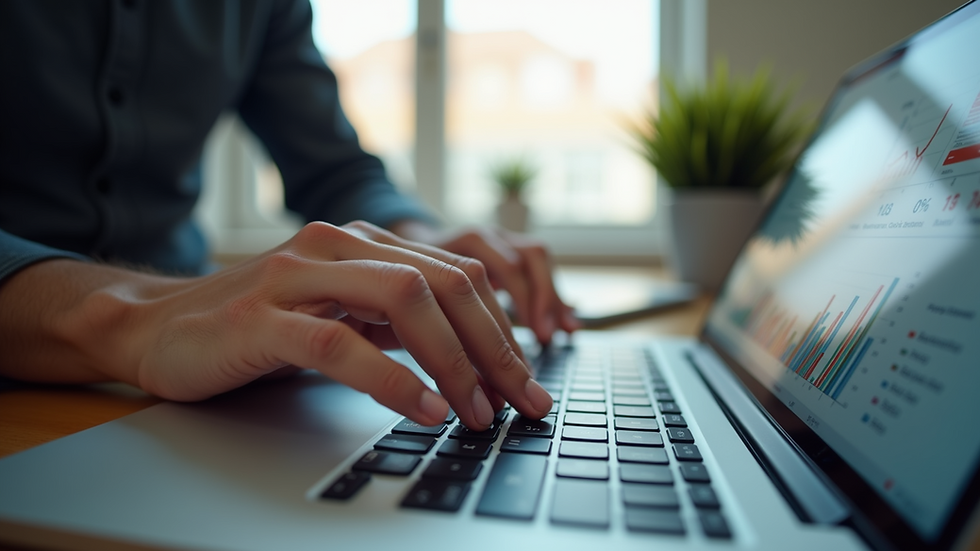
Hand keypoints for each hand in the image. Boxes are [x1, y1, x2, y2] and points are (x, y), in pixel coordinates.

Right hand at [0, 222, 553, 429]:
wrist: (157, 325)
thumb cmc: (255, 327)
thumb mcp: (340, 316)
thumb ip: (395, 322)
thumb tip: (469, 354)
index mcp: (363, 242)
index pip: (457, 276)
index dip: (502, 331)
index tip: (526, 383)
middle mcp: (338, 244)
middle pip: (445, 284)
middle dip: (495, 348)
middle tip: (522, 401)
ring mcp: (299, 274)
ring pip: (405, 300)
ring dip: (454, 362)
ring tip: (477, 411)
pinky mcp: (262, 316)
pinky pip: (342, 342)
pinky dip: (391, 378)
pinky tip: (423, 408)